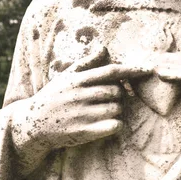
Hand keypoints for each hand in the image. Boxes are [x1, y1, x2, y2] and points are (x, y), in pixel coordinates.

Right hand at [11, 46, 151, 156]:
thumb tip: (103, 48)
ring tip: (105, 111)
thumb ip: (86, 63)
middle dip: (119, 95)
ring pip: (116, 109)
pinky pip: (113, 126)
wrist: (31, 124)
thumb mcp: (66, 77)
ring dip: (116, 110)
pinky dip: (116, 125)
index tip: (148, 69)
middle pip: (116, 92)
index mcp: (78, 80)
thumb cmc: (53, 97)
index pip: (110, 72)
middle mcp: (80, 96)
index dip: (131, 70)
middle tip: (110, 99)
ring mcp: (81, 114)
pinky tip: (109, 124)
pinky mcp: (83, 132)